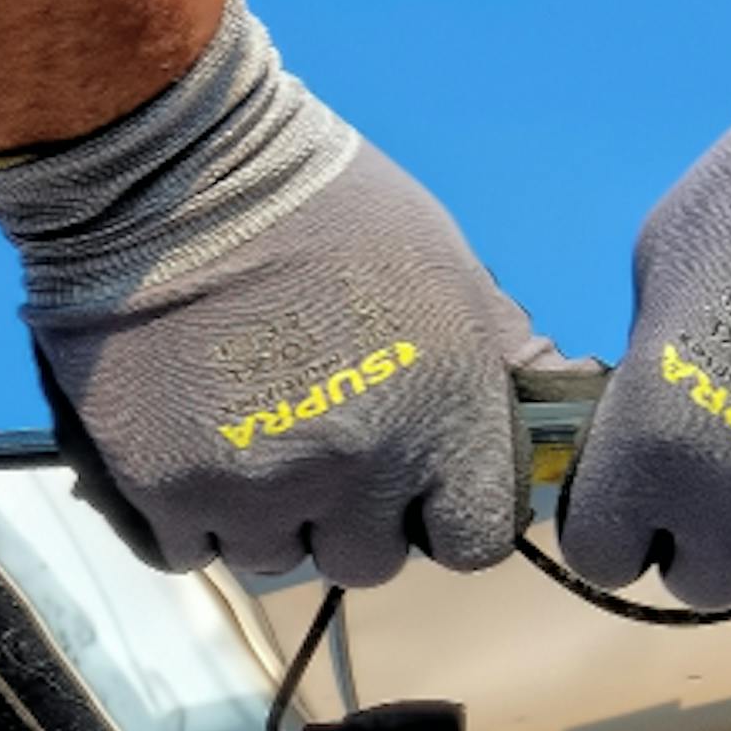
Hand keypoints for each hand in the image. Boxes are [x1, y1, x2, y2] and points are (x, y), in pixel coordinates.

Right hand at [0, 0, 570, 585]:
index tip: (419, 482)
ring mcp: (257, 488)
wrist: (174, 169)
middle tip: (319, 440)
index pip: (473, 542)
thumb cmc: (329, 207)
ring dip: (267, 515)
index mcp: (444, 419)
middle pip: (369, 561)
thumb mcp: (447, 268)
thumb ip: (505, 356)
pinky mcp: (164, 490)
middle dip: (351, 515)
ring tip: (247, 428)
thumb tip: (566, 403)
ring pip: (275, 557)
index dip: (446, 514)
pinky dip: (189, 514)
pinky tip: (191, 442)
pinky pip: (189, 551)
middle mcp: (358, 470)